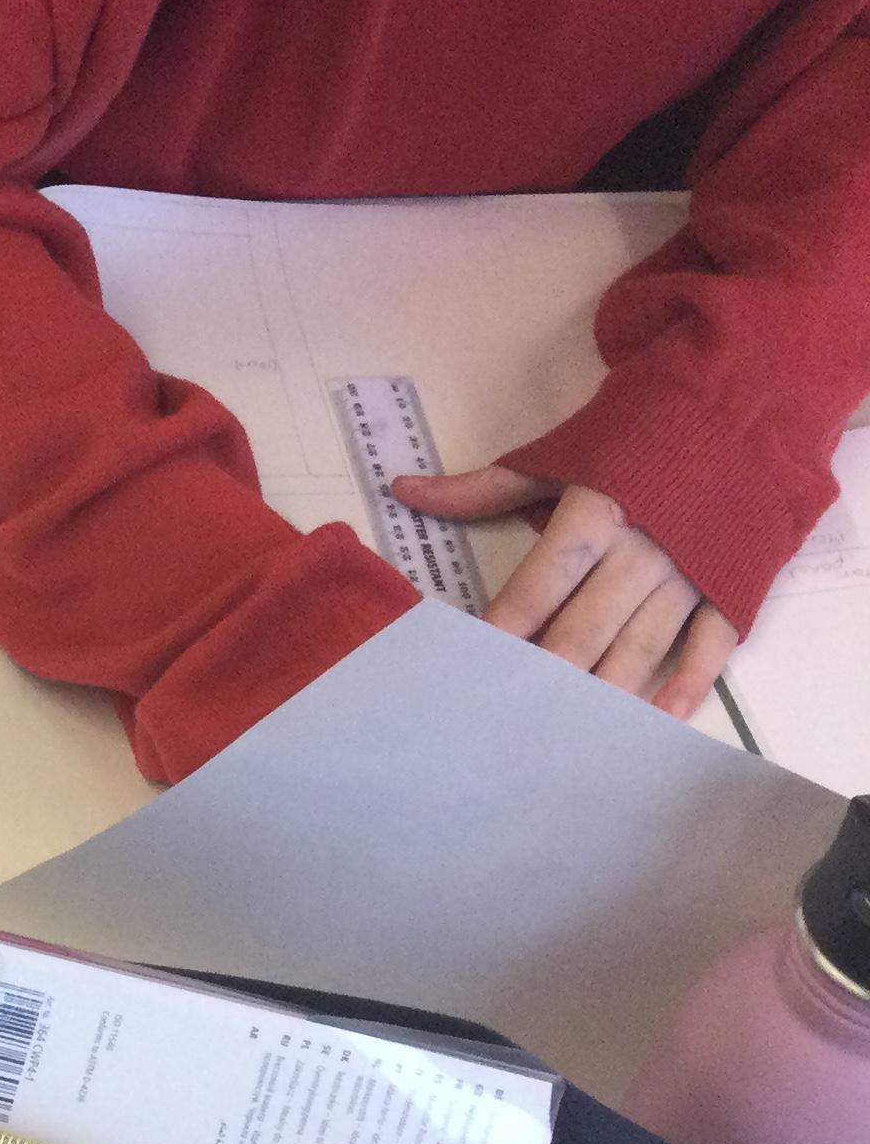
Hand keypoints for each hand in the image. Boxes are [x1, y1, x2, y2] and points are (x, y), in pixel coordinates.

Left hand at [390, 466, 737, 716]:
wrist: (741, 411)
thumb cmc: (638, 438)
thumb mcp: (560, 455)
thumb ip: (484, 487)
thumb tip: (402, 489)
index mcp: (597, 514)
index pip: (540, 583)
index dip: (506, 626)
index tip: (473, 665)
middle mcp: (643, 552)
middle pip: (585, 626)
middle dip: (547, 674)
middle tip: (512, 717)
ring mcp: (690, 574)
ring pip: (640, 646)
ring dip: (604, 691)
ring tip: (570, 733)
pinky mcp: (731, 587)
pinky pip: (710, 644)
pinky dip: (687, 683)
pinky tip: (660, 719)